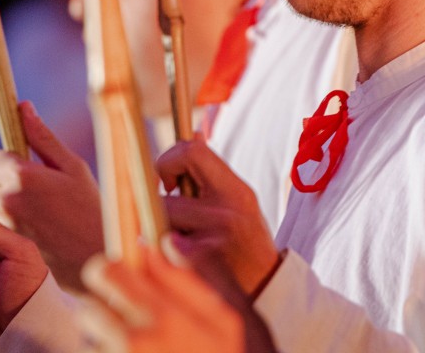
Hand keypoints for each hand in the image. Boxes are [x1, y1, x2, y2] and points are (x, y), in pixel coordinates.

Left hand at [0, 101, 103, 291]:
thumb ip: (42, 137)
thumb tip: (22, 106)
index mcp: (22, 176)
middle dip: (11, 180)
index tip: (25, 164)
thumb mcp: (72, 165)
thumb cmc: (90, 207)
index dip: (4, 160)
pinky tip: (44, 224)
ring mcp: (5, 222)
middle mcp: (7, 199)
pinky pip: (4, 219)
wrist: (94, 256)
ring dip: (16, 199)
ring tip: (49, 208)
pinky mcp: (7, 239)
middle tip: (44, 188)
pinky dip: (19, 218)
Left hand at [78, 242, 243, 352]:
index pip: (111, 271)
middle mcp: (137, 342)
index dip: (114, 266)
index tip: (123, 270)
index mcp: (167, 315)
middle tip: (124, 311)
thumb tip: (163, 242)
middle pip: (88, 305)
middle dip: (102, 304)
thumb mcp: (233, 319)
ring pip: (90, 338)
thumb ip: (199, 275)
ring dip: (103, 339)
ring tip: (136, 349)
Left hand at [155, 139, 279, 293]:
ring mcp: (212, 241)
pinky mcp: (197, 266)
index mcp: (237, 191)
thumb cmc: (246, 244)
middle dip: (160, 208)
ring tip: (178, 244)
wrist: (266, 291)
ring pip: (159, 225)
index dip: (169, 160)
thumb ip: (213, 174)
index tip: (168, 180)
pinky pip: (159, 251)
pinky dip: (160, 256)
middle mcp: (227, 212)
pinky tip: (179, 264)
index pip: (191, 151)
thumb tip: (193, 133)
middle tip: (170, 220)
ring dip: (158, 233)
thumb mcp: (240, 204)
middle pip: (166, 196)